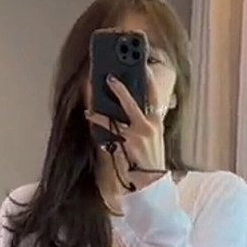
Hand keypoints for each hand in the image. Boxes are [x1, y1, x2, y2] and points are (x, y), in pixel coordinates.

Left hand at [86, 73, 166, 189]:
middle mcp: (149, 125)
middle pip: (133, 100)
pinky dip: (98, 122)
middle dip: (120, 88)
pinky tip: (90, 115)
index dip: (149, 78)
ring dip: (103, 107)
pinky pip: (109, 130)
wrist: (153, 181)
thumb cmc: (151, 159)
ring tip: (92, 96)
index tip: (142, 65)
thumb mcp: (154, 137)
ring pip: (117, 116)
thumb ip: (145, 121)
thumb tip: (132, 106)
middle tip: (109, 76)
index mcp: (157, 121)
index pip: (154, 94)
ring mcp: (137, 134)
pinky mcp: (126, 144)